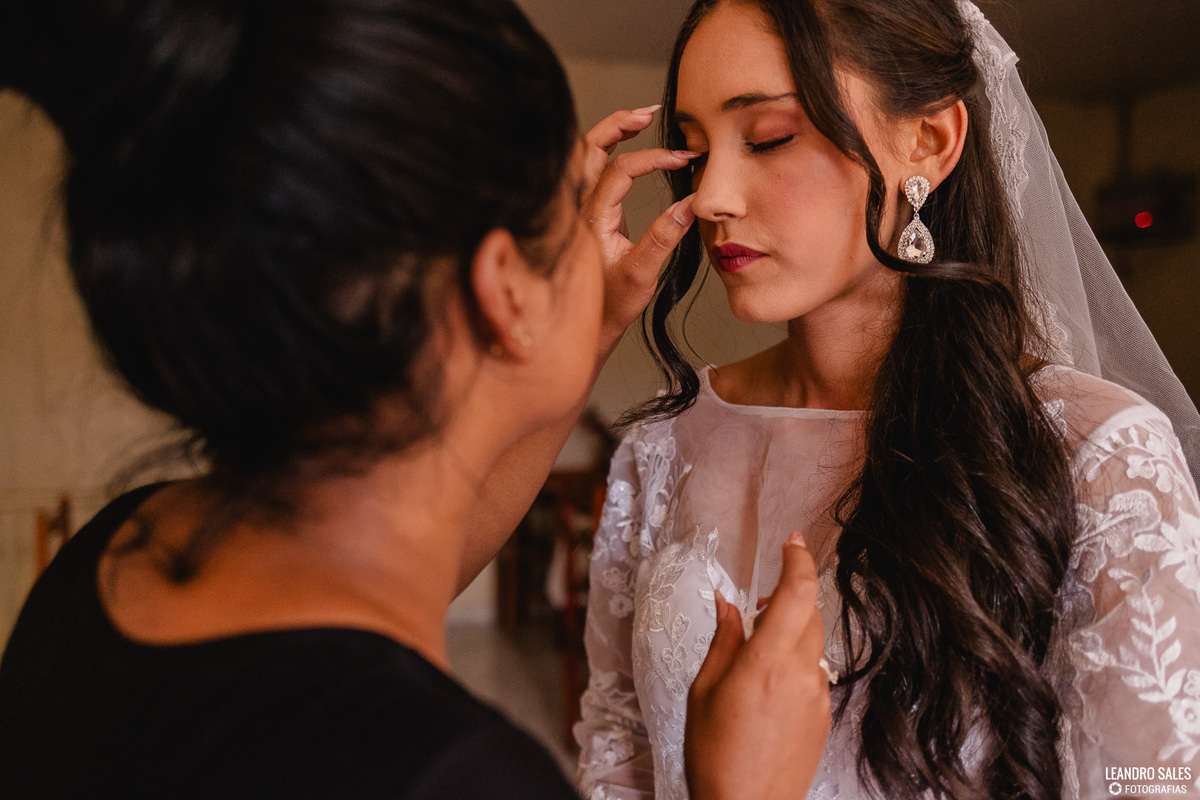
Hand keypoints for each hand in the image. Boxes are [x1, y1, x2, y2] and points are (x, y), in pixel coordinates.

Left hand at [580, 106, 696, 354]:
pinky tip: (626, 146)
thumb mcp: (643, 273)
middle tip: (649, 113)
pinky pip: (588, 171)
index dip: (654, 158)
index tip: (684, 160)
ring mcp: (579, 209)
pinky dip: (606, 151)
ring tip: (639, 120)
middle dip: (618, 124)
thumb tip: (691, 204)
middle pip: (589, 148)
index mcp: (590, 218)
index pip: (620, 169)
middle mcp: (578, 208)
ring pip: (585, 156)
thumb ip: (665, 236)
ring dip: (610, 133)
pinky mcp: (585, 214)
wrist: (586, 328)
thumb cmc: (610, 305)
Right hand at [685, 532, 831, 799]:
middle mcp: (802, 674)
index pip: (797, 593)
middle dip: (786, 598)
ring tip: (757, 649)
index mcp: (768, 662)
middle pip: (809, 613)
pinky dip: (796, 661)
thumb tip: (728, 606)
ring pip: (814, 642)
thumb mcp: (704, 691)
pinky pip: (815, 671)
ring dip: (791, 630)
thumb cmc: (717, 757)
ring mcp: (817, 696)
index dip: (798, 560)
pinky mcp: (823, 716)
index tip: (792, 541)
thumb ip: (723, 640)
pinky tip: (768, 684)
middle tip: (757, 605)